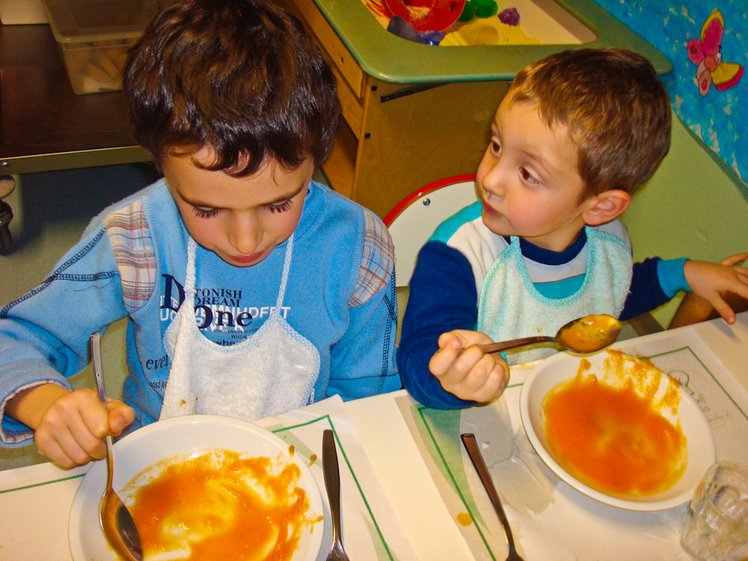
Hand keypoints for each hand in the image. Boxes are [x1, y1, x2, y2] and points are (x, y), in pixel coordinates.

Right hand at [8, 384, 134, 467]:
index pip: (102, 429)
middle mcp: (63, 408)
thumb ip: (122, 414)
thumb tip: (116, 427)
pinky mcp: (41, 438)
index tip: (107, 431)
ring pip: (78, 457)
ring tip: (86, 446)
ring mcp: (50, 423)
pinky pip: (65, 462)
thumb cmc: (92, 410)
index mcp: (84, 397)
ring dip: (87, 457)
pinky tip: (74, 449)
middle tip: (99, 445)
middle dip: (100, 450)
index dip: (109, 434)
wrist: (60, 408)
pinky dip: (73, 461)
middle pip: (91, 445)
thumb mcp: (112, 407)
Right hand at [428, 329, 509, 402]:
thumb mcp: (459, 338)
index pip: (437, 366)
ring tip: (487, 359)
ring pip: (480, 373)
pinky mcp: (483, 397)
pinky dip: (498, 369)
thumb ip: (451, 338)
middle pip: (460, 368)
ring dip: (488, 360)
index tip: (456, 343)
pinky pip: (495, 380)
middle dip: (475, 352)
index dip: (447, 354)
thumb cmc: (471, 350)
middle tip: (479, 349)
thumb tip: (451, 342)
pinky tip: (494, 368)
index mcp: (440, 369)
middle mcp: (450, 384)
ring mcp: (466, 393)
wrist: (490, 360)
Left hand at [684, 253, 747, 323]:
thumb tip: (732, 321)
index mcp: (733, 283)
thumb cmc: (699, 284)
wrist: (686, 271)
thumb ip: (723, 309)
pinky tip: (746, 255)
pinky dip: (740, 257)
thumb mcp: (711, 298)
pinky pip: (733, 260)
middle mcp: (733, 274)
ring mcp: (727, 268)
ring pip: (745, 272)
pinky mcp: (721, 265)